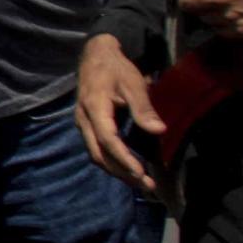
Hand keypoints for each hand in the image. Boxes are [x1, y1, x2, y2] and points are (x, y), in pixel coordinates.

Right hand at [74, 36, 163, 194]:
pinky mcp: (86, 127)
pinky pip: (96, 150)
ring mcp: (82, 124)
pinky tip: (128, 167)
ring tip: (140, 181)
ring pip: (96, 156)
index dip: (124, 159)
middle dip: (122, 173)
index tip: (141, 173)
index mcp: (94, 107)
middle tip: (146, 185)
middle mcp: (84, 120)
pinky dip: (112, 162)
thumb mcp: (133, 83)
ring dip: (117, 171)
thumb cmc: (116, 69)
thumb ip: (144, 108)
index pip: (108, 140)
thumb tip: (159, 130)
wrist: (95, 57)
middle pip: (99, 155)